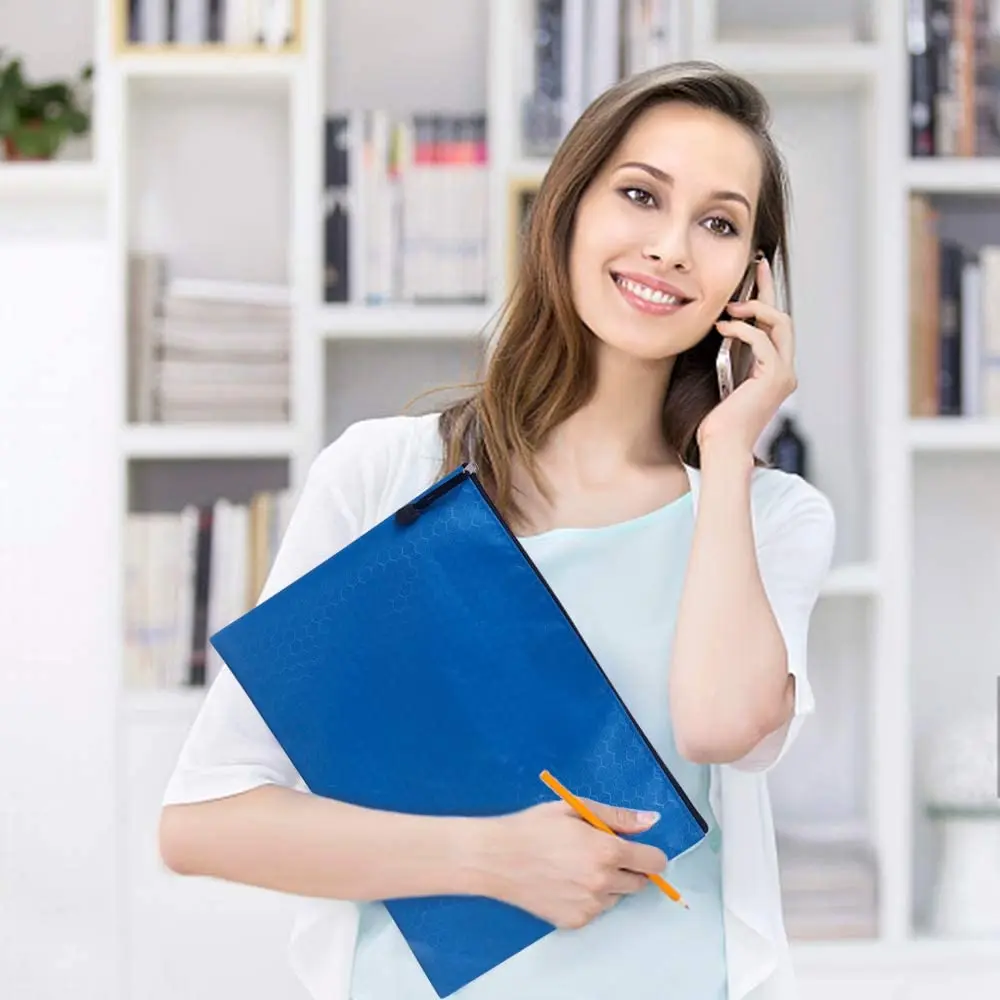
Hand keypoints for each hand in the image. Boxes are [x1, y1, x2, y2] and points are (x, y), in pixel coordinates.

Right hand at [477, 798, 667, 929]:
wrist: (497, 858)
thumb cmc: (533, 827)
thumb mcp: (574, 809)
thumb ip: (617, 816)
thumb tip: (651, 820)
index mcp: (607, 852)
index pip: (654, 862)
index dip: (649, 854)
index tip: (637, 850)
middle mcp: (603, 883)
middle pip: (639, 883)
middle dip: (628, 868)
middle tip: (599, 854)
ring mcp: (589, 906)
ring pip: (616, 897)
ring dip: (608, 884)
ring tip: (576, 866)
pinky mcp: (574, 921)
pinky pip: (595, 910)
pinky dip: (588, 899)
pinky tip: (564, 882)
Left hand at [698, 254, 796, 456]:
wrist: (721, 445)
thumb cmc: (714, 420)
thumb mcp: (719, 377)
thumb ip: (727, 353)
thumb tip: (716, 323)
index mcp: (772, 371)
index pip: (774, 327)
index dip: (766, 297)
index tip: (756, 272)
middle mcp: (784, 371)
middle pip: (783, 318)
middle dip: (768, 290)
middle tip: (753, 267)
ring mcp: (783, 374)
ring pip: (781, 324)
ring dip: (755, 308)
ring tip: (729, 306)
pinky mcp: (775, 378)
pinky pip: (763, 340)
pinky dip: (743, 329)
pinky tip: (722, 327)